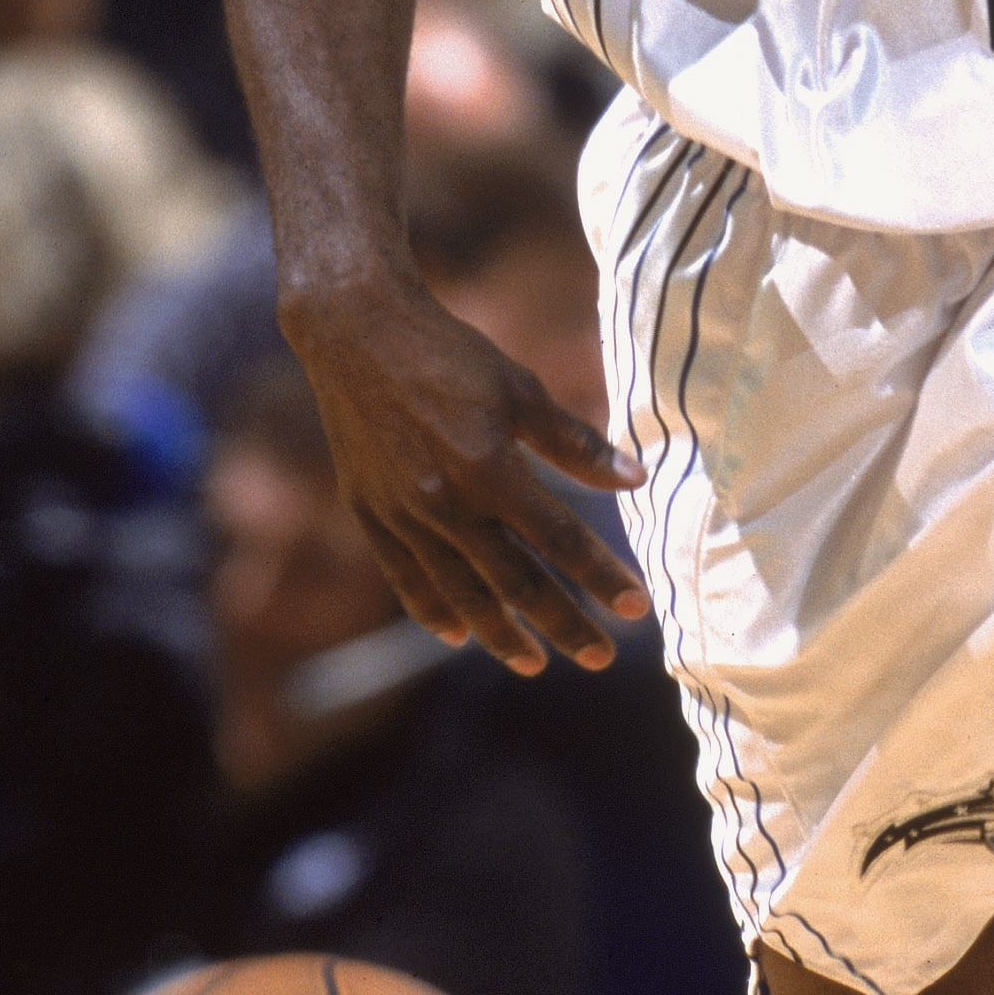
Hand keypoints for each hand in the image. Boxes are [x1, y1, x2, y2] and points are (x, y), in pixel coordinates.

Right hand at [289, 271, 648, 674]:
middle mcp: (444, 502)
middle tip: (601, 658)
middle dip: (561, 624)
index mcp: (488, 469)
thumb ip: (575, 443)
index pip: (558, 539)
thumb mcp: (521, 389)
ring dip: (501, 633)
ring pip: (460, 591)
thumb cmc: (449, 354)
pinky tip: (457, 634)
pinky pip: (405, 577)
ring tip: (534, 662)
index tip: (635, 608)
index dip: (599, 576)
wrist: (357, 332)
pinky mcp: (369, 513)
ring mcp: (402, 514)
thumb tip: (635, 479)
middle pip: (513, 581)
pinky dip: (433, 609)